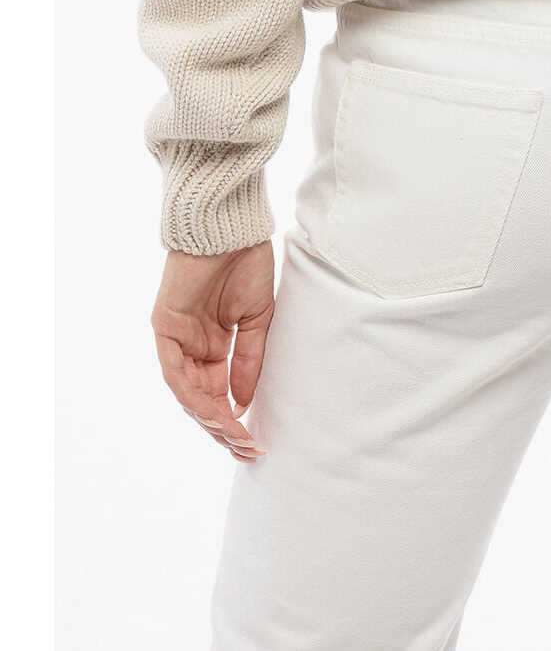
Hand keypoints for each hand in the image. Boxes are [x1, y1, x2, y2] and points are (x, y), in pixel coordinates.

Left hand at [151, 242, 275, 460]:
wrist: (230, 229)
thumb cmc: (245, 264)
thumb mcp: (257, 319)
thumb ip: (249, 361)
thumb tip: (243, 404)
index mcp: (213, 344)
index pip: (219, 392)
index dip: (234, 419)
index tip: (255, 442)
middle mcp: (191, 346)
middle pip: (201, 399)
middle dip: (223, 427)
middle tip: (246, 450)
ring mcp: (175, 339)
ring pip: (187, 391)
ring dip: (210, 417)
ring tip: (233, 437)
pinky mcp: (164, 328)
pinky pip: (174, 371)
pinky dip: (192, 393)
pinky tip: (213, 411)